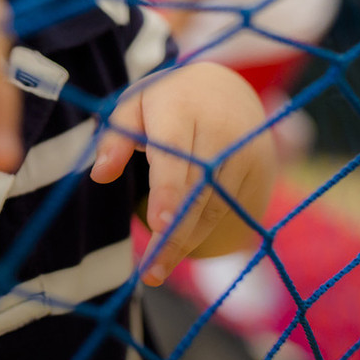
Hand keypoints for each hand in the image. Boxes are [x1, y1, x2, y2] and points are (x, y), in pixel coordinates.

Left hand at [90, 62, 274, 285]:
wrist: (226, 87)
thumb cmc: (168, 100)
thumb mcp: (133, 105)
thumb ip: (115, 138)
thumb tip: (100, 174)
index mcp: (181, 110)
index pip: (174, 155)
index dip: (169, 191)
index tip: (160, 224)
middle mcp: (219, 132)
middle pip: (196, 190)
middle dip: (174, 234)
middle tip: (150, 271)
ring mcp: (244, 152)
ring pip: (215, 206)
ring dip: (188, 241)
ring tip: (156, 269)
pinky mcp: (259, 170)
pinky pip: (230, 209)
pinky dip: (204, 232)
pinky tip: (180, 251)